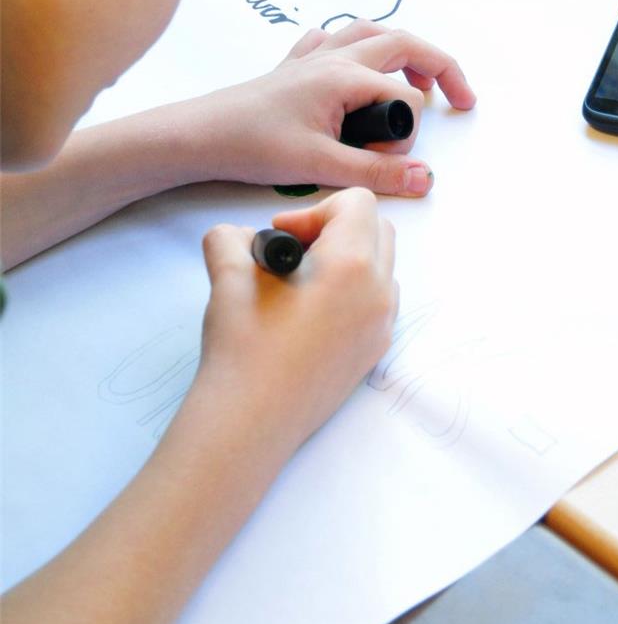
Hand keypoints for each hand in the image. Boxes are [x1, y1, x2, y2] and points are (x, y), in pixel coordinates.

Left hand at [172, 20, 475, 197]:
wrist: (198, 135)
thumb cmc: (252, 145)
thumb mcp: (319, 166)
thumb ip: (376, 174)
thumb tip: (426, 178)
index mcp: (344, 77)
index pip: (404, 97)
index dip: (408, 132)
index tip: (391, 161)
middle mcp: (334, 58)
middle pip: (403, 42)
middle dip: (439, 66)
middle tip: (462, 97)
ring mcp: (313, 58)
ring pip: (371, 33)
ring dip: (403, 49)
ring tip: (419, 77)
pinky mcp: (294, 68)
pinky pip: (334, 40)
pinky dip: (356, 46)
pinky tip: (354, 64)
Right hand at [197, 188, 396, 457]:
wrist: (249, 420)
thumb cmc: (243, 344)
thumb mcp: (228, 274)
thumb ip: (230, 237)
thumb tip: (240, 236)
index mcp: (352, 263)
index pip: (357, 203)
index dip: (315, 210)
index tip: (282, 237)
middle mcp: (379, 291)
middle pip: (378, 229)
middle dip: (336, 228)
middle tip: (293, 254)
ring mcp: (382, 324)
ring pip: (381, 265)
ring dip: (347, 259)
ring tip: (302, 284)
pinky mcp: (375, 351)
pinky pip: (378, 301)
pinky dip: (353, 291)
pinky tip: (312, 314)